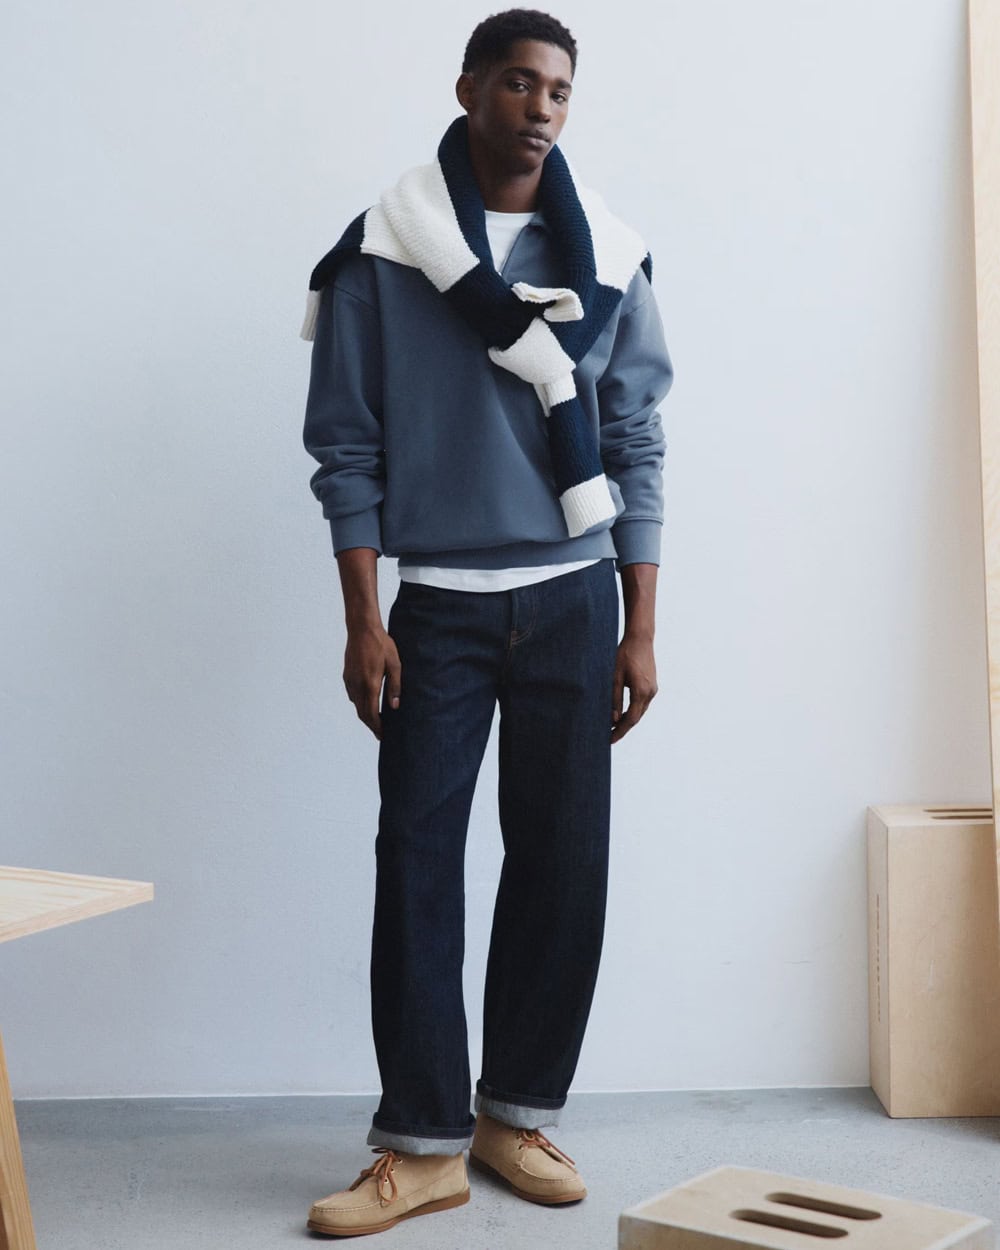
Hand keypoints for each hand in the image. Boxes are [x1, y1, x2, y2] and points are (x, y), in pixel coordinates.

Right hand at [343, 624, 400, 739]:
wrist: (362, 628)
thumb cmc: (381, 644)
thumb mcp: (395, 664)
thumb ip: (395, 686)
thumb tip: (395, 706)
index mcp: (370, 684)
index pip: (371, 713)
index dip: (377, 727)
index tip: (383, 735)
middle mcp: (357, 685)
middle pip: (362, 713)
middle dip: (371, 725)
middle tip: (381, 733)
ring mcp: (350, 680)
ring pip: (356, 704)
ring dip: (365, 714)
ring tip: (377, 719)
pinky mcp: (347, 675)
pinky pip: (352, 695)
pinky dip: (360, 703)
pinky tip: (368, 702)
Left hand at [610, 633, 656, 742]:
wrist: (640, 638)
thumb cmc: (624, 655)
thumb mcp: (614, 677)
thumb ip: (614, 699)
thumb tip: (613, 719)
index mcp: (641, 692)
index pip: (630, 719)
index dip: (620, 731)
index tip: (610, 740)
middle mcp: (650, 693)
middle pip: (636, 717)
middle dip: (623, 728)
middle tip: (609, 737)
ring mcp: (653, 689)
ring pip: (640, 711)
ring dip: (628, 720)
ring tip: (613, 728)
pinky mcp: (652, 685)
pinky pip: (642, 703)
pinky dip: (632, 711)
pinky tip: (622, 713)